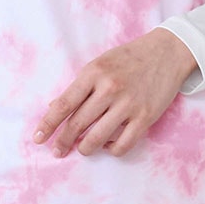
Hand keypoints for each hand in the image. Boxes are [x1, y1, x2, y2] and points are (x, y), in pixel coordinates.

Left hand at [33, 28, 197, 158]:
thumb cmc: (129, 58)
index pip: (64, 104)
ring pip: (97, 138)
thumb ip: (79, 86)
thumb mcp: (100, 64)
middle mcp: (109, 88)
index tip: (38, 138)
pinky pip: (122, 145)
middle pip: (77, 124)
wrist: (166, 52)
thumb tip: (54, 109)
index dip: (48, 124)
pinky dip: (112, 150)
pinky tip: (108, 145)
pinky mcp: (145, 117)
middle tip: (56, 151)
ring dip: (85, 148)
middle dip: (63, 141)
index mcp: (94, 73)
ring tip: (83, 148)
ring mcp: (128, 104)